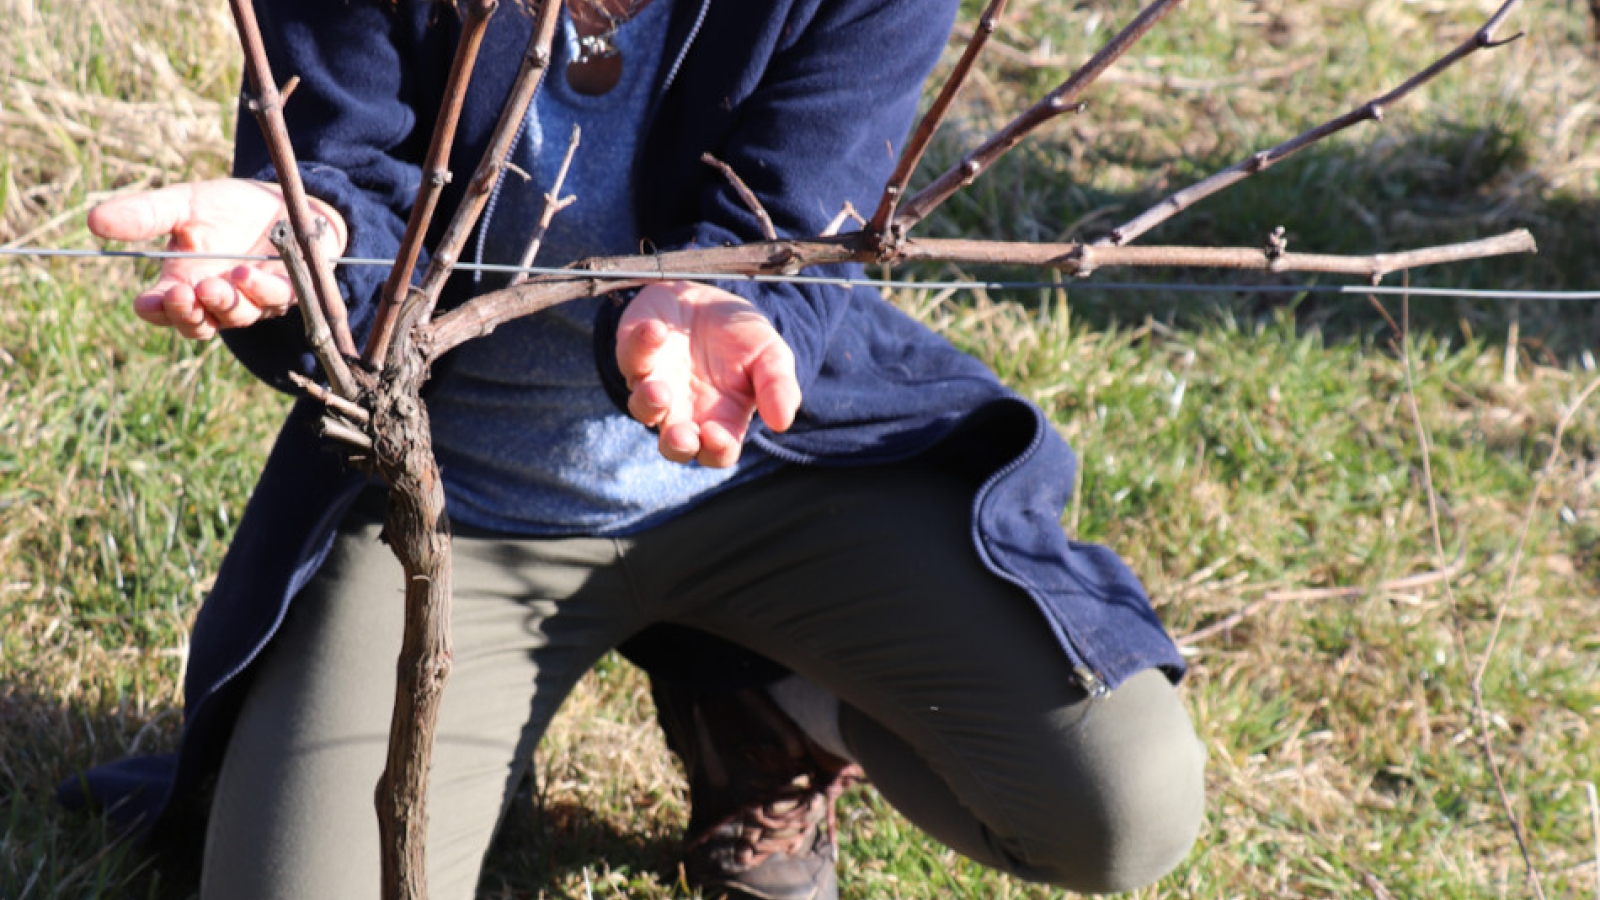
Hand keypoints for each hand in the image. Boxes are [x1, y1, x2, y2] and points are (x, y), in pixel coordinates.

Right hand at [86, 179, 346, 339]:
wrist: (287, 201)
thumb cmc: (231, 208)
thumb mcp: (184, 204)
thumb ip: (146, 214)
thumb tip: (93, 221)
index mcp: (185, 282)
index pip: (163, 309)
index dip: (156, 310)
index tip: (148, 301)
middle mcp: (218, 299)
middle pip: (198, 324)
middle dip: (188, 314)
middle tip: (181, 296)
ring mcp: (254, 301)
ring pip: (236, 317)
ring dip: (225, 304)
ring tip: (214, 286)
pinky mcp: (289, 291)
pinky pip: (275, 300)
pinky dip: (261, 290)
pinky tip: (246, 276)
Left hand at [616, 281, 800, 467]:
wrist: (711, 299)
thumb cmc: (742, 337)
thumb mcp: (770, 356)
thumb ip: (778, 387)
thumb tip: (782, 422)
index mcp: (722, 419)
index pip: (718, 452)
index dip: (716, 450)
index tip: (717, 434)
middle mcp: (684, 411)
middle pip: (675, 446)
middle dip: (676, 444)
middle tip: (681, 434)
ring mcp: (656, 385)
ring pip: (643, 408)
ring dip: (649, 402)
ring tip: (659, 390)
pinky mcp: (634, 355)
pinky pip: (632, 356)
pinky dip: (642, 344)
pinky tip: (656, 330)